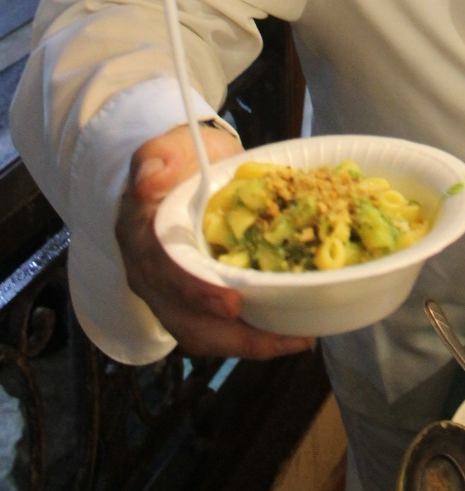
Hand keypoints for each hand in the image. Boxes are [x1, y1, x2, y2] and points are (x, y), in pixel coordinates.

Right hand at [116, 125, 312, 359]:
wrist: (180, 172)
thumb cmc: (180, 160)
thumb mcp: (171, 146)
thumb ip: (159, 156)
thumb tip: (149, 177)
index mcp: (141, 236)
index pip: (163, 271)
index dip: (195, 291)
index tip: (230, 303)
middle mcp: (150, 275)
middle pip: (184, 319)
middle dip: (232, 336)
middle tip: (281, 339)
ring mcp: (169, 294)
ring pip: (201, 334)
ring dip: (247, 344)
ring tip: (296, 341)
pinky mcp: (192, 302)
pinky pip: (216, 330)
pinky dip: (250, 337)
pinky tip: (289, 334)